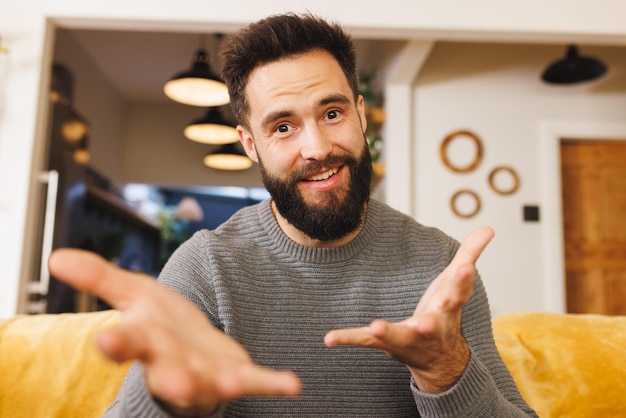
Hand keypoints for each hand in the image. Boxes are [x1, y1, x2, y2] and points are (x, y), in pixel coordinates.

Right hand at [48, 249, 300, 413]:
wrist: (189, 348)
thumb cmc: (158, 324)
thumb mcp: (133, 294)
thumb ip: (100, 278)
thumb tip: (56, 257)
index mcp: (147, 341)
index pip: (127, 343)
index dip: (117, 342)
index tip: (106, 340)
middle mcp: (173, 362)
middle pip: (167, 370)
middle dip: (170, 376)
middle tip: (172, 381)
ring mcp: (205, 373)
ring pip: (209, 383)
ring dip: (220, 383)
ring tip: (233, 381)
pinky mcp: (235, 374)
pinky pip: (254, 381)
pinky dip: (271, 384)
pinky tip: (292, 385)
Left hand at [324, 227, 494, 392]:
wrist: (440, 360)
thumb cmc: (445, 314)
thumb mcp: (457, 284)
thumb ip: (470, 254)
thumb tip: (489, 229)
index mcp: (448, 309)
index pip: (458, 292)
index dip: (462, 280)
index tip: (465, 267)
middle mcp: (431, 327)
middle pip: (433, 323)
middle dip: (431, 323)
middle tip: (427, 322)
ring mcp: (407, 338)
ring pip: (399, 337)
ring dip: (389, 333)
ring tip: (377, 327)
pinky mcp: (385, 343)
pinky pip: (365, 341)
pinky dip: (348, 338)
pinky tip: (329, 338)